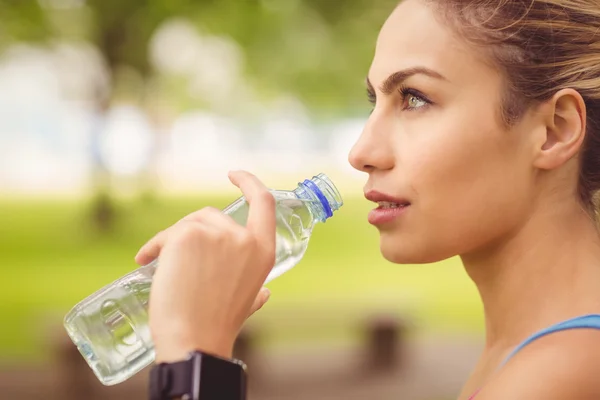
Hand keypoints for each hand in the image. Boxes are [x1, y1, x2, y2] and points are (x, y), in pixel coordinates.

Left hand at [134, 171, 275, 361]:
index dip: (250, 183)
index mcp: (264, 252)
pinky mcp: (188, 235)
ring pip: (188, 224)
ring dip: (171, 241)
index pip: (264, 203)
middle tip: (175, 258)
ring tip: (160, 267)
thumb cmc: (217, 326)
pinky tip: (145, 261)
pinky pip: (167, 234)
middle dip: (191, 232)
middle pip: (213, 216)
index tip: (235, 175)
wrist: (194, 341)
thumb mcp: (246, 303)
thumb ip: (256, 293)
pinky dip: (154, 246)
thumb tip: (264, 294)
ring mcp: (217, 234)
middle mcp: (244, 238)